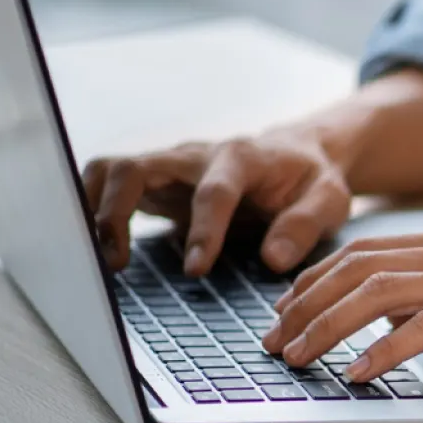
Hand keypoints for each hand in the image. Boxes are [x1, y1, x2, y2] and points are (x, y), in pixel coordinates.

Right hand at [83, 128, 351, 274]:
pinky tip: (96, 246)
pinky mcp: (158, 182)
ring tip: (97, 256)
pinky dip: (94, 209)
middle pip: (137, 168)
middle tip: (117, 261)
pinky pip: (111, 185)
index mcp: (241, 158)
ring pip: (112, 170)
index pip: (213, 192)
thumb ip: (304, 225)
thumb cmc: (312, 178)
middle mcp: (196, 156)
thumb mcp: (329, 199)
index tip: (197, 270)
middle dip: (117, 212)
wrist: (300, 153)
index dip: (203, 230)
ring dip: (94, 208)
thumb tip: (273, 260)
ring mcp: (171, 167)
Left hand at [263, 229, 422, 379]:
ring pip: (382, 293)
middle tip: (275, 341)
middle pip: (360, 269)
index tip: (285, 311)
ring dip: (330, 327)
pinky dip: (385, 351)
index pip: (365, 253)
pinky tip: (360, 373)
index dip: (316, 281)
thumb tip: (388, 319)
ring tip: (300, 357)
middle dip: (306, 306)